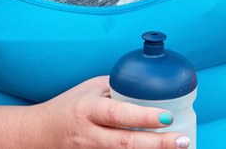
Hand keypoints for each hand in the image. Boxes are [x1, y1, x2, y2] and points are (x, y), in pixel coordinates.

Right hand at [19, 77, 190, 148]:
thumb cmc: (69, 106)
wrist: (41, 134)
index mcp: (87, 110)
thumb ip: (117, 88)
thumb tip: (151, 84)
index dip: (143, 117)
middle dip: (157, 145)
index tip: (167, 116)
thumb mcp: (89, 90)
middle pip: (126, 144)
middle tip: (183, 141)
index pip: (117, 115)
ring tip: (180, 147)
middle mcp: (89, 135)